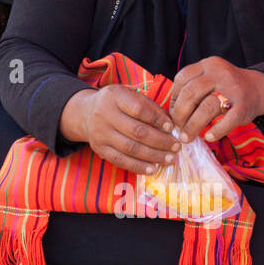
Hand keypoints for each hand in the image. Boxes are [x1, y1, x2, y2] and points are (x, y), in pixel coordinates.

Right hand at [59, 86, 179, 173]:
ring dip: (153, 156)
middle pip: (136, 131)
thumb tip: (171, 126)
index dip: (157, 119)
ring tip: (169, 159)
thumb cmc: (118, 103)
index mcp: (115, 96)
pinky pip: (121, 161)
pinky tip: (152, 169)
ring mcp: (101, 134)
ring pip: (130, 148)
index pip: (139, 109)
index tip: (171, 127)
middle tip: (176, 146)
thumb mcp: (131, 95)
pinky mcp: (100, 149)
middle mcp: (105, 114)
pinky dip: (138, 166)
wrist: (87, 113)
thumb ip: (150, 107)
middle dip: (160, 141)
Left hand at [169, 57, 263, 144]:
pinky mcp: (243, 106)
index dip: (174, 98)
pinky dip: (216, 131)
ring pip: (206, 107)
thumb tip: (170, 113)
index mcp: (208, 65)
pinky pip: (227, 121)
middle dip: (180, 113)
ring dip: (193, 126)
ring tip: (187, 137)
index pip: (182, 78)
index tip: (173, 112)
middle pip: (191, 93)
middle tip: (177, 128)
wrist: (259, 89)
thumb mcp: (210, 78)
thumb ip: (193, 88)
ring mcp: (233, 89)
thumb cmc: (227, 88)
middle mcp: (220, 73)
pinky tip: (209, 137)